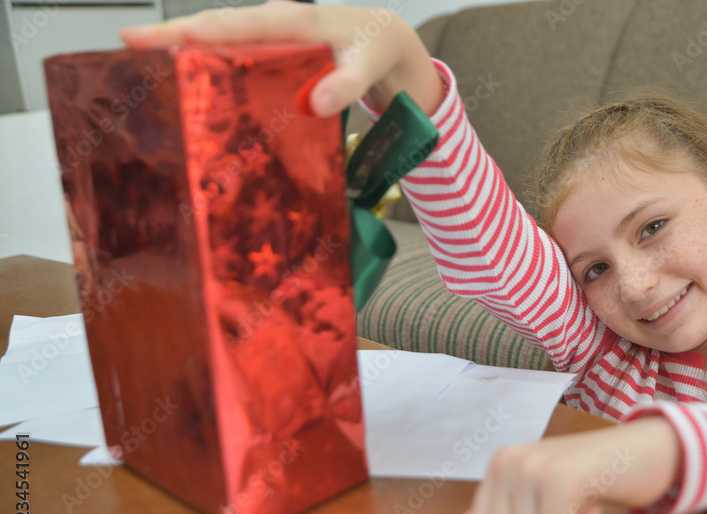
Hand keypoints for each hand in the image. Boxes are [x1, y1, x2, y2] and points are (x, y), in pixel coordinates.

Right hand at [119, 2, 444, 117]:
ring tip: (143, 65)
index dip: (188, 33)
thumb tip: (318, 103)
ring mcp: (269, 33)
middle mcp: (274, 21)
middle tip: (127, 50)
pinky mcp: (269, 47)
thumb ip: (346, 84)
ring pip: (218, 38)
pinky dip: (206, 59)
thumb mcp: (368, 67)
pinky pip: (232, 50)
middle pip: (213, 28)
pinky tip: (187, 80)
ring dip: (182, 50)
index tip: (148, 40)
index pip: (232, 25)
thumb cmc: (372, 49)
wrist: (383, 40)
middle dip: (169, 37)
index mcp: (292, 22)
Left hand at [458, 416, 680, 513]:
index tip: (549, 512)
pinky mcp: (559, 478)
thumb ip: (503, 510)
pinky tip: (593, 502)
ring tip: (581, 502)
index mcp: (498, 465)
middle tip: (568, 508)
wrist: (646, 450)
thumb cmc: (594, 478)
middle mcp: (507, 462)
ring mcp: (530, 467)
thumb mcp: (541, 496)